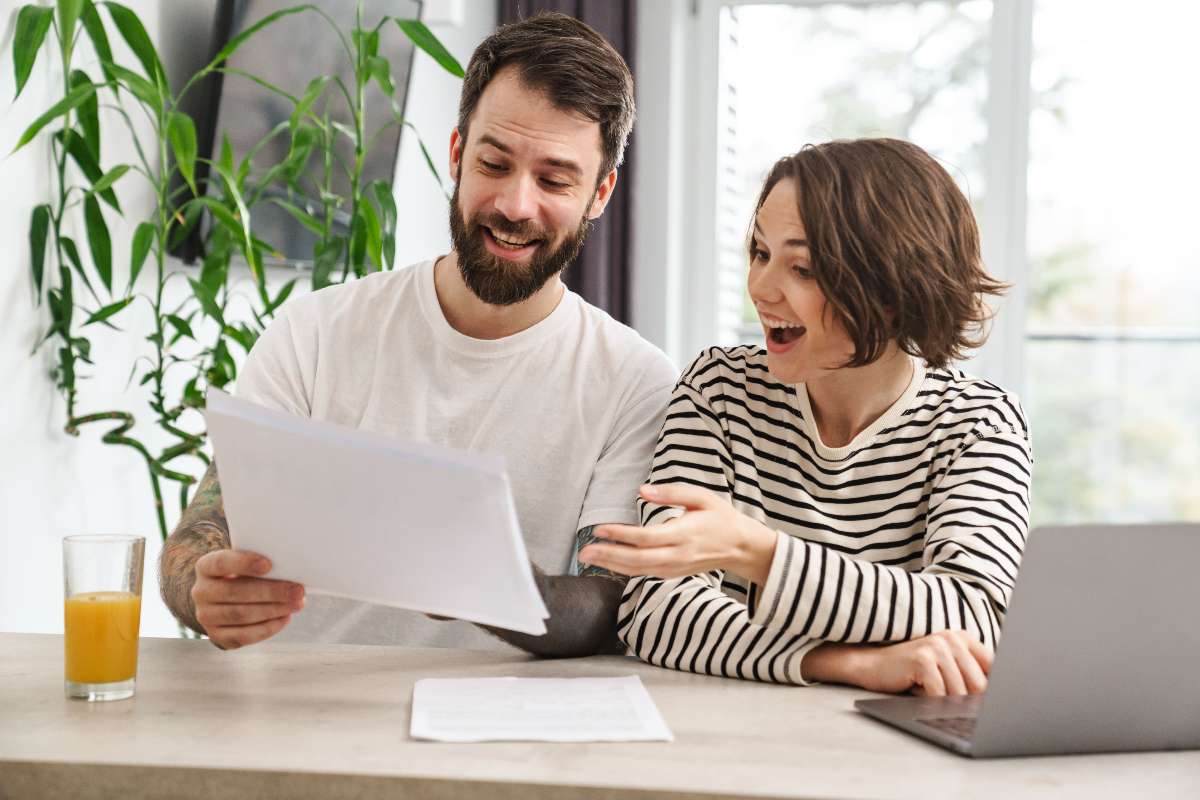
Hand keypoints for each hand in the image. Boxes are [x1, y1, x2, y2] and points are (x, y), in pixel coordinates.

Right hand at [191, 549, 304, 649]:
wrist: (222, 599)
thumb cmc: (243, 574)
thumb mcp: (246, 563)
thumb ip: (261, 564)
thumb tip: (293, 569)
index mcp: (205, 567)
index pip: (221, 563)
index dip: (244, 563)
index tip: (269, 564)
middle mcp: (201, 591)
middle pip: (235, 592)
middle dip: (271, 591)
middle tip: (298, 590)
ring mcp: (206, 616)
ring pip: (240, 615)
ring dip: (273, 610)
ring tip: (297, 604)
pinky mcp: (217, 636)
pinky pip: (243, 635)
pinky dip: (267, 628)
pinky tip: (285, 618)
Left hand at [577, 484, 777, 584]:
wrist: (741, 547)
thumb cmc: (721, 517)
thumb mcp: (702, 497)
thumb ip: (672, 493)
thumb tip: (642, 490)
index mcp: (684, 534)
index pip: (645, 537)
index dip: (621, 535)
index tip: (599, 529)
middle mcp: (677, 555)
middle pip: (637, 559)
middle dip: (608, 556)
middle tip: (584, 551)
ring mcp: (675, 568)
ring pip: (638, 570)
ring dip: (612, 565)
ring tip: (588, 558)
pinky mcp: (673, 573)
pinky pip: (645, 573)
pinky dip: (624, 570)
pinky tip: (608, 563)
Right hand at [805, 631, 992, 695]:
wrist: (873, 665)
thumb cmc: (911, 671)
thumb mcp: (946, 668)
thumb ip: (971, 675)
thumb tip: (998, 700)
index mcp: (963, 638)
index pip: (996, 668)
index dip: (993, 691)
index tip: (991, 705)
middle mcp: (952, 638)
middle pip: (980, 684)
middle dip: (968, 702)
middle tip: (954, 708)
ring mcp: (937, 646)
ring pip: (960, 692)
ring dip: (948, 704)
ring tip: (933, 699)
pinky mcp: (922, 659)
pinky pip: (940, 694)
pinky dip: (932, 703)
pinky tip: (921, 695)